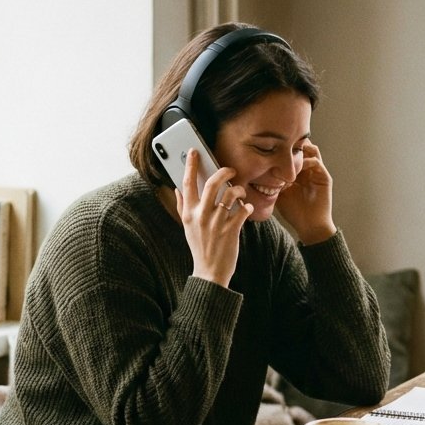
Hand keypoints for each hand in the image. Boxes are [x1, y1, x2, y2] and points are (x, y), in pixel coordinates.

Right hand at [176, 149, 252, 286]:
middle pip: (211, 184)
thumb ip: (182, 207)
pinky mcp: (231, 231)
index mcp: (189, 213)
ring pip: (230, 195)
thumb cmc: (200, 247)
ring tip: (240, 192)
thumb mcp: (187, 227)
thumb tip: (177, 190)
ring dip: (238, 190)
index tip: (194, 152)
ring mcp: (216, 223)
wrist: (209, 272)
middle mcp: (201, 216)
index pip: (187, 184)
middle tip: (230, 169)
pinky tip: (247, 209)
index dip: (191, 165)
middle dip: (223, 171)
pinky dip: (247, 207)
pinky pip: (242, 211)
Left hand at [275, 140, 335, 244]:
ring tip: (288, 153)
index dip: (283, 147)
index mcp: (298, 172)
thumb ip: (272, 183)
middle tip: (279, 142)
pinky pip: (317, 162)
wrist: (310, 226)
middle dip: (292, 144)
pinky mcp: (324, 178)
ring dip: (300, 150)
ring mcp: (317, 173)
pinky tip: (296, 167)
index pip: (292, 153)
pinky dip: (307, 161)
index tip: (270, 144)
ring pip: (311, 151)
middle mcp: (308, 170)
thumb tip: (255, 174)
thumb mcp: (279, 194)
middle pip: (303, 148)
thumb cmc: (294, 213)